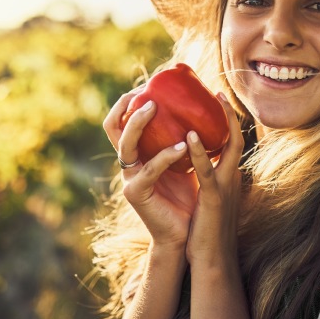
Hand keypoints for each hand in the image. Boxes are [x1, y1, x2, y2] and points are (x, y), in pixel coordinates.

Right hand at [103, 89, 200, 250]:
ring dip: (139, 123)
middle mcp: (128, 164)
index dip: (126, 102)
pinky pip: (150, 169)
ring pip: (125, 145)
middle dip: (126, 107)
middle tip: (147, 93)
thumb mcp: (187, 159)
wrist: (187, 233)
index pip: (120, 122)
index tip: (147, 85)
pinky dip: (166, 154)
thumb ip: (187, 136)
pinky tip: (183, 146)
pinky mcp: (137, 194)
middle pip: (114, 128)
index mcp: (137, 153)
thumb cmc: (190, 194)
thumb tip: (206, 105)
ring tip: (156, 108)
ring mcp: (129, 178)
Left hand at [185, 92, 244, 267]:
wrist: (212, 260)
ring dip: (224, 122)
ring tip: (215, 99)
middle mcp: (231, 178)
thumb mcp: (209, 198)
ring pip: (230, 147)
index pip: (231, 143)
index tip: (218, 100)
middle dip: (230, 114)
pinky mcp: (214, 198)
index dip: (228, 121)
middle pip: (236, 138)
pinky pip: (207, 170)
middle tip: (218, 91)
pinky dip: (199, 151)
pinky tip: (188, 135)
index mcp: (228, 177)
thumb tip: (196, 162)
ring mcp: (226, 187)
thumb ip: (207, 179)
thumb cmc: (206, 230)